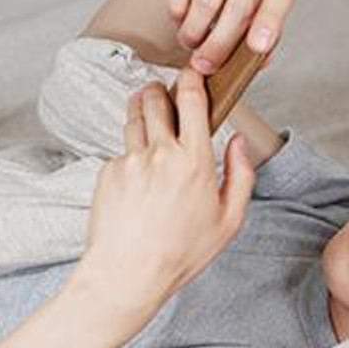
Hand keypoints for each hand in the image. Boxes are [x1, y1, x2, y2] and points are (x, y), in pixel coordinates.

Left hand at [75, 69, 255, 314]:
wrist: (127, 274)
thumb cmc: (181, 253)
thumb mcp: (229, 221)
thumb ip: (241, 175)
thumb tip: (238, 141)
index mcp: (195, 161)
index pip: (192, 100)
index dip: (192, 79)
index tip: (193, 74)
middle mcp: (160, 153)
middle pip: (155, 98)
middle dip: (160, 92)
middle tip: (165, 98)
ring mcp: (130, 160)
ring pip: (133, 117)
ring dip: (141, 112)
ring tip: (149, 123)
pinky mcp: (107, 172)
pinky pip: (121, 152)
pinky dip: (129, 155)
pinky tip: (137, 180)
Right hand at [167, 0, 296, 74]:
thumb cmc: (239, 0)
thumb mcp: (257, 22)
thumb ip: (262, 41)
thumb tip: (258, 60)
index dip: (269, 22)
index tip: (258, 47)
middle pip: (238, 8)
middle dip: (218, 45)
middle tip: (205, 65)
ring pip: (205, 3)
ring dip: (194, 33)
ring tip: (193, 42)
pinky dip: (178, 13)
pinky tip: (183, 17)